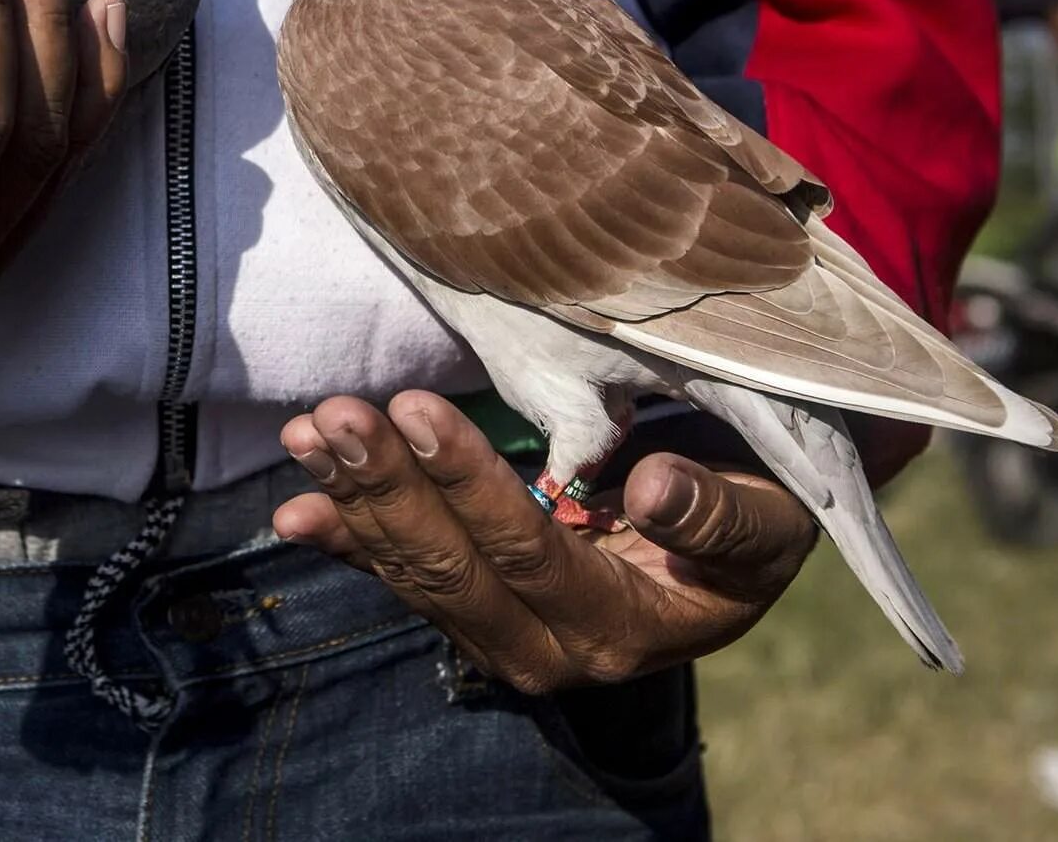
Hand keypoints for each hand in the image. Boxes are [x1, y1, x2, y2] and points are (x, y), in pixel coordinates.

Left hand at [274, 391, 818, 693]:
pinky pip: (394, 574)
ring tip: (310, 430)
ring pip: (411, 570)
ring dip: (354, 497)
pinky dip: (343, 535)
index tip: (421, 411)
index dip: (470, 484)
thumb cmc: (752, 525)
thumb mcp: (765, 523)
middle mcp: (546, 647)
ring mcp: (497, 632)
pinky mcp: (465, 607)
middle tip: (343, 413)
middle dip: (390, 487)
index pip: (529, 554)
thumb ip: (715, 517)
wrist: (728, 556)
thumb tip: (651, 494)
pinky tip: (293, 505)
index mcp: (619, 629)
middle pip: (451, 568)